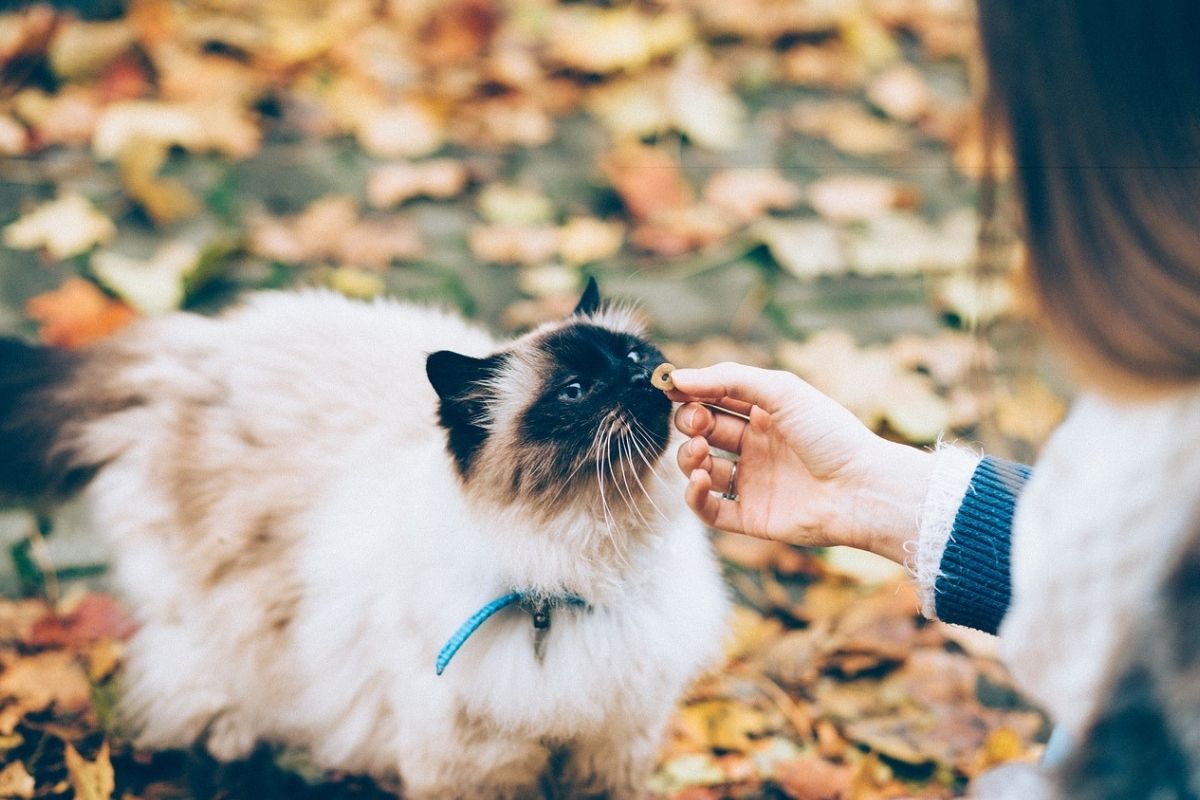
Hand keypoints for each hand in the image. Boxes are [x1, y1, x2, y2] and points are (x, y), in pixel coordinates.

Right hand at [669, 362, 933, 562]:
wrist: (862, 488)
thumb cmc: (830, 434)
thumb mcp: (781, 391)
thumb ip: (728, 379)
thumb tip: (677, 379)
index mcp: (766, 414)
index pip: (715, 399)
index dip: (692, 394)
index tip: (672, 389)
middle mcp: (756, 447)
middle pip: (704, 432)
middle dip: (690, 424)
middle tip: (697, 423)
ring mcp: (753, 482)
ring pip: (700, 469)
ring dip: (689, 457)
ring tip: (701, 453)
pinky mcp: (750, 517)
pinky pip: (709, 509)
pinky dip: (694, 495)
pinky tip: (702, 480)